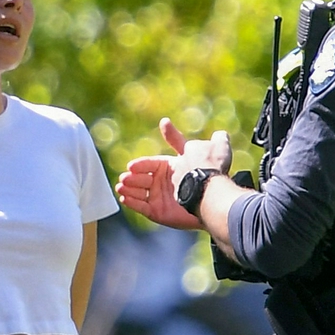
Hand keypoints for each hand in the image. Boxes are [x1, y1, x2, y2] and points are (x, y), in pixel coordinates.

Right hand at [114, 118, 231, 231]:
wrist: (214, 192)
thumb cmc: (207, 169)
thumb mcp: (193, 147)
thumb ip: (175, 138)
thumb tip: (164, 121)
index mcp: (169, 167)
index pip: (149, 164)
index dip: (140, 165)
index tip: (131, 165)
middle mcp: (163, 183)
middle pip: (141, 179)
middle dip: (131, 179)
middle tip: (124, 179)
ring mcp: (160, 198)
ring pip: (138, 193)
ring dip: (128, 191)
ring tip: (120, 188)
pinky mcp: (159, 212)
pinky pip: (142, 208)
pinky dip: (133, 204)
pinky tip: (124, 199)